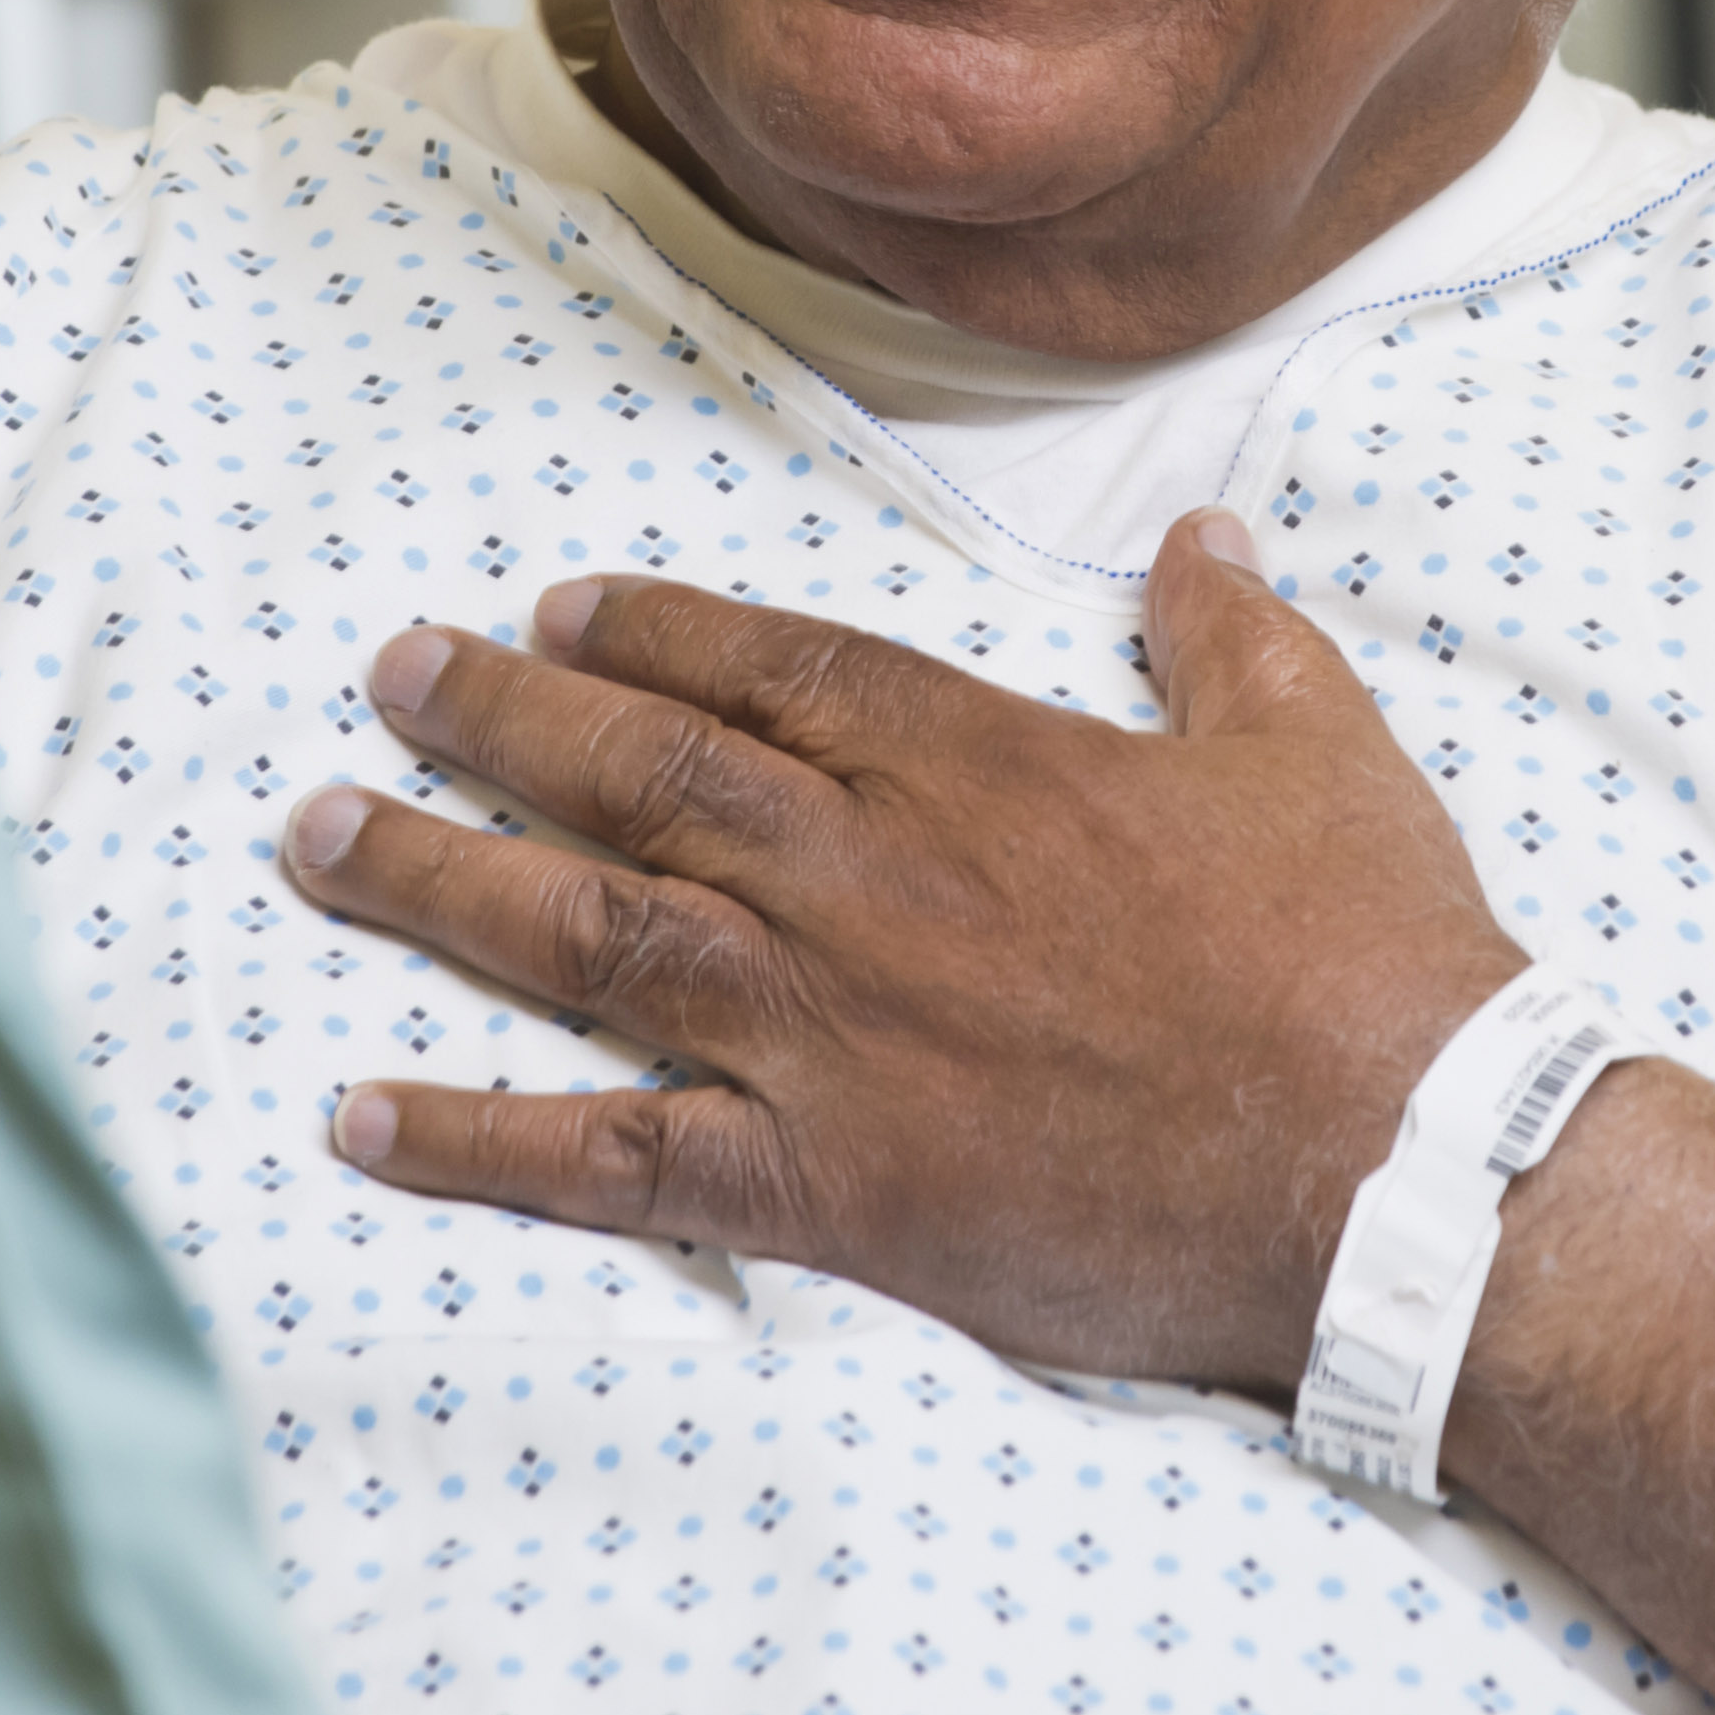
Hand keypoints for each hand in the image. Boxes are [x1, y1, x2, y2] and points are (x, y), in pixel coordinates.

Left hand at [278, 512, 1533, 1391]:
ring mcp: (831, 1030)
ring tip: (315, 837)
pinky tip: (361, 1118)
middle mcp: (867, 876)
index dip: (648, 631)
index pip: (767, 666)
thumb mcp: (1315, 742)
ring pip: (586, 932)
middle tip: (387, 674)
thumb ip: (1230, 628)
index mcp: (975, 761)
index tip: (555, 604)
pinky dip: (475, 1140)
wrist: (1398, 1162)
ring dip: (435, 878)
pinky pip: (612, 1160)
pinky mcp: (830, 1186)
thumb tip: (1202, 529)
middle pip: (639, 773)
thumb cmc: (1368, 952)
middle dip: (497, 716)